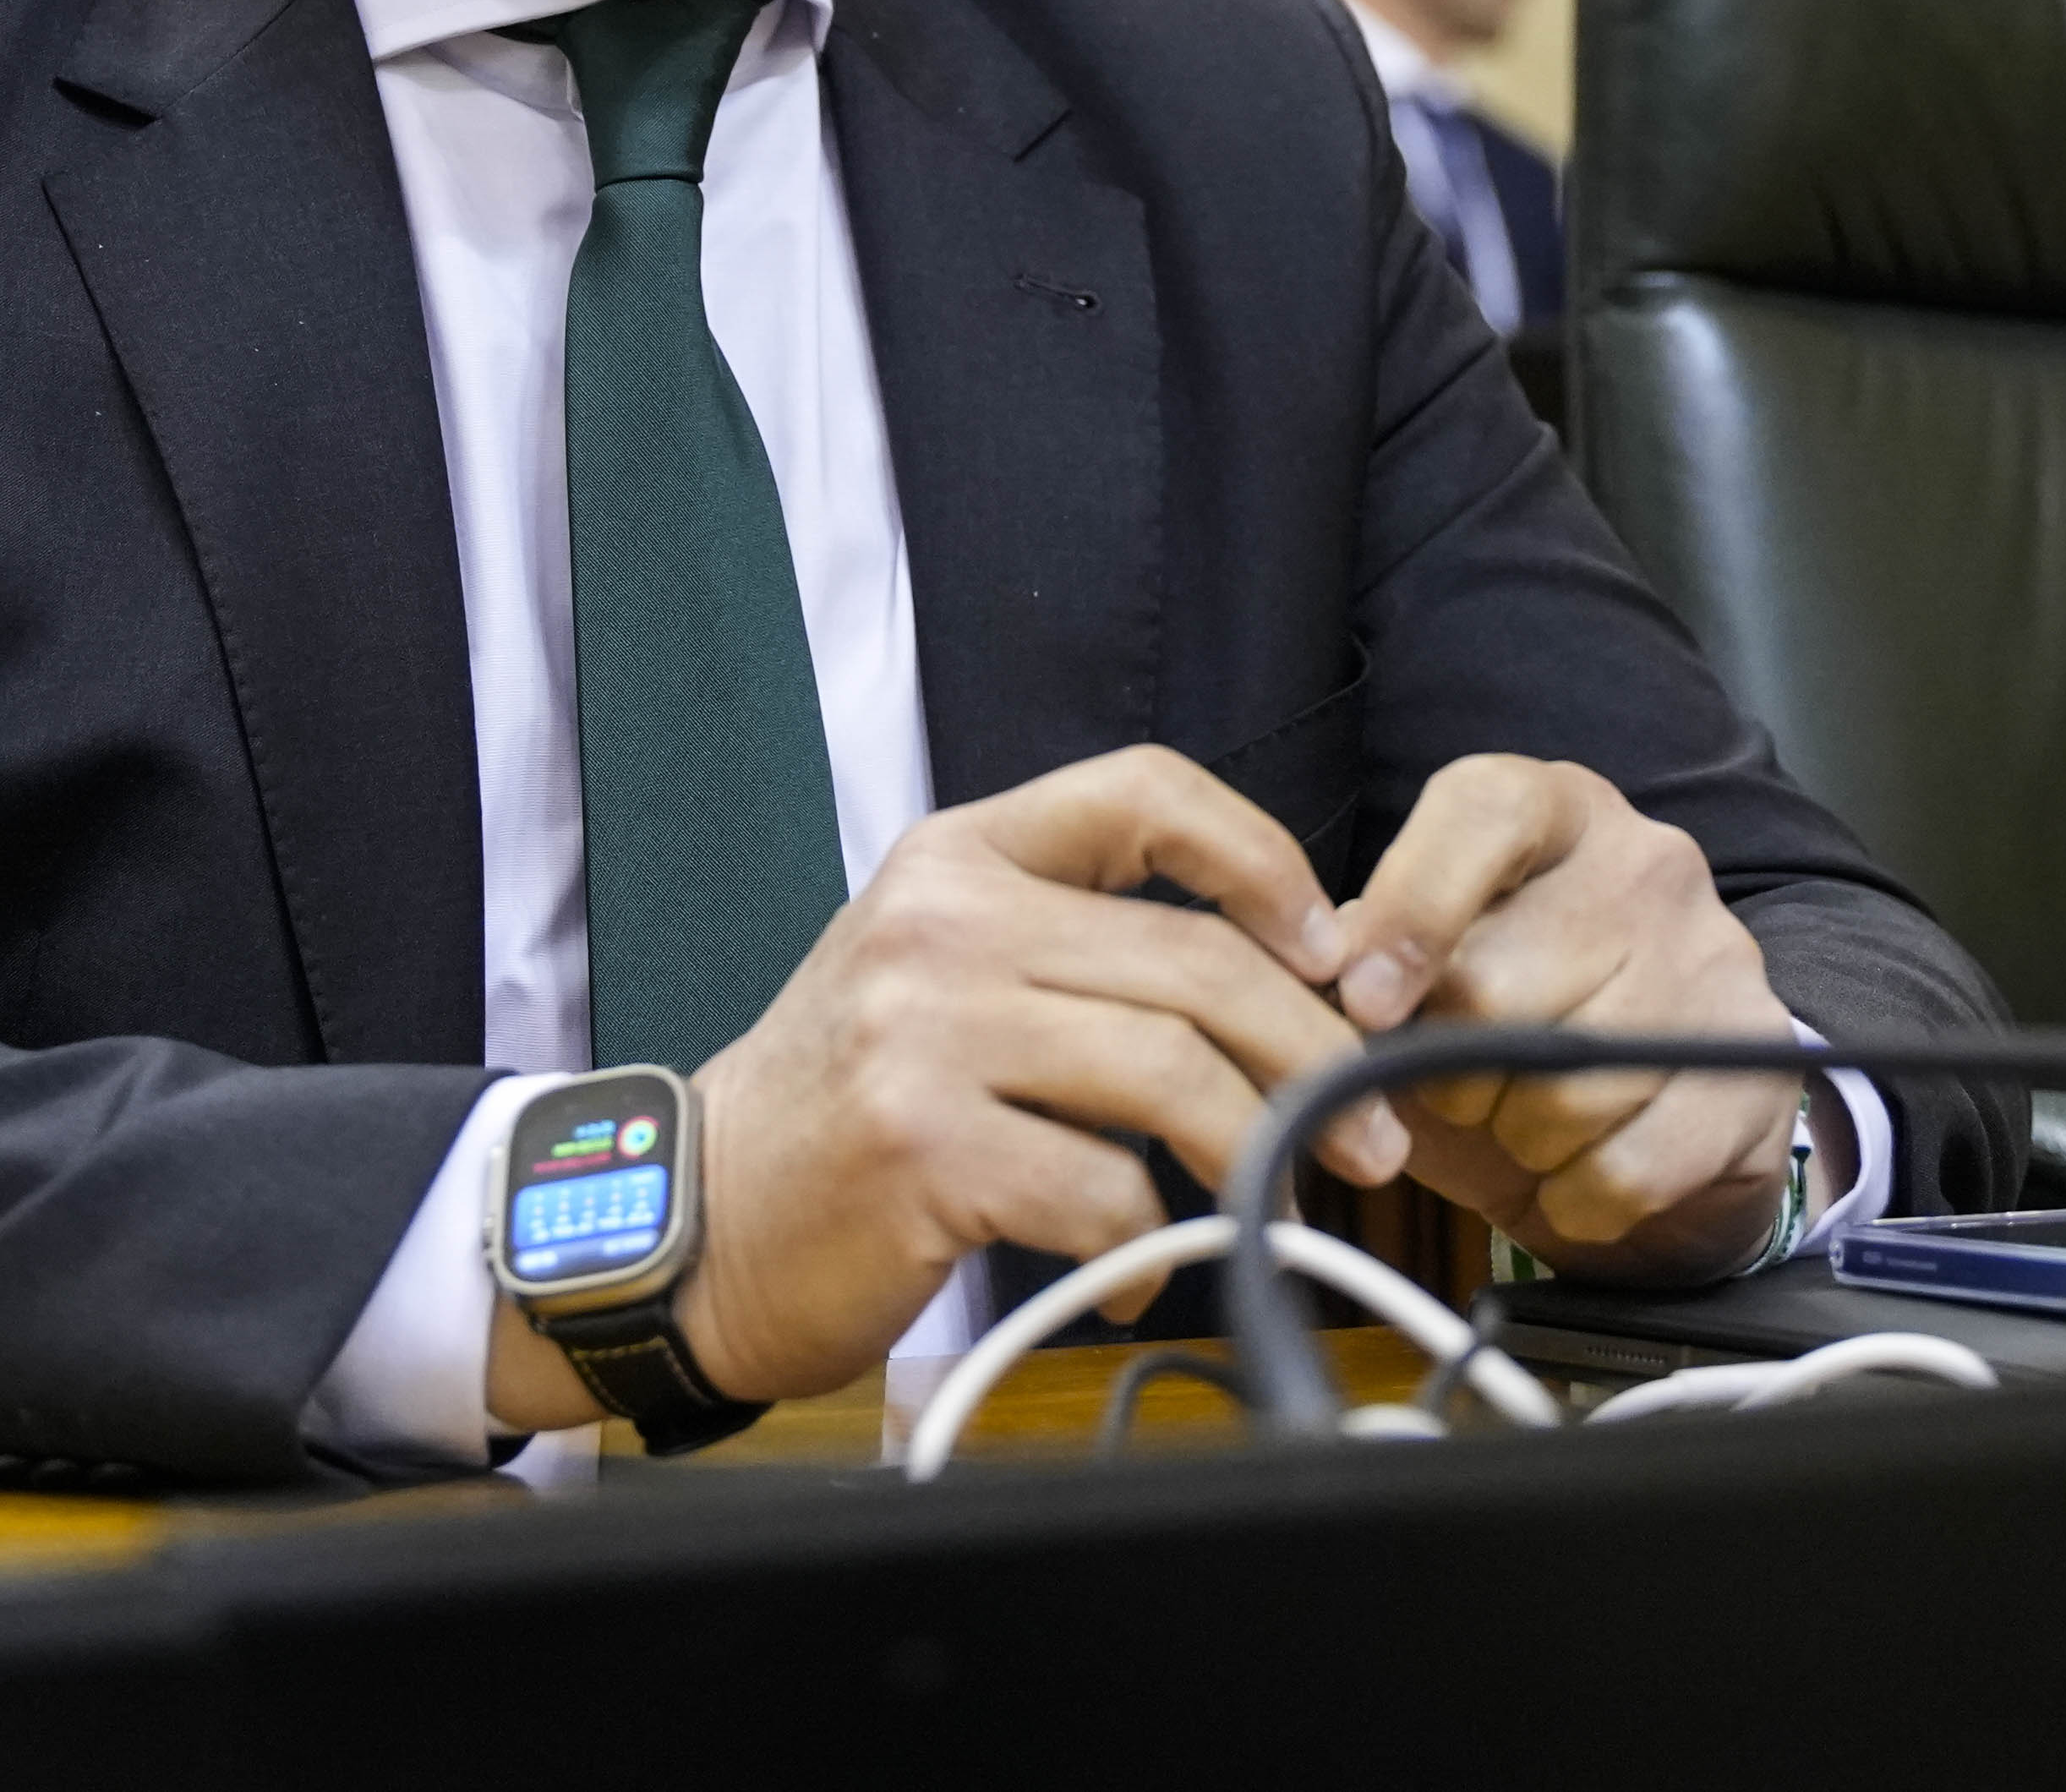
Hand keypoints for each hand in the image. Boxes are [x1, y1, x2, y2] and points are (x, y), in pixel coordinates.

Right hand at [482, 747, 1405, 1430]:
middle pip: (1198, 960)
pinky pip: (1104, 1193)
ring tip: (1283, 1203)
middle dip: (1317, 1053)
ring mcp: (925, 1033)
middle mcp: (943, 924)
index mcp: (958, 858)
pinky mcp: (922, 1149)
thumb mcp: (937, 971)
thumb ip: (1076, 949)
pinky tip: (1137, 1275)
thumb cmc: (841, 1107)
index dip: (1264, 858)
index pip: (1144, 790)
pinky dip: (1151, 1250)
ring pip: (1172, 1073)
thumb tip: (1286, 977)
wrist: (690, 1218)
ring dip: (1263, 1154)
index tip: (1331, 946)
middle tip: (1375, 1130)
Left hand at [1323, 756, 1798, 1286]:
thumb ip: (1369, 964)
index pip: (1482, 814)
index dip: (1411, 908)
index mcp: (1552, 810)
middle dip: (1447, 1071)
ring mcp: (1714, 956)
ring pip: (1562, 1086)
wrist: (1655, 1112)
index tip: (1366, 1001)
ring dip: (1514, 1140)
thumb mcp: (1426, 978)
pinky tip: (1576, 1174)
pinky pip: (1626, 1165)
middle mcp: (1645, 860)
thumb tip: (1325, 982)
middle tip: (1456, 1089)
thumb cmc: (1506, 1030)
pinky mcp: (1755, 1062)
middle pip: (1497, 982)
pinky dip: (1577, 1197)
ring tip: (1522, 1124)